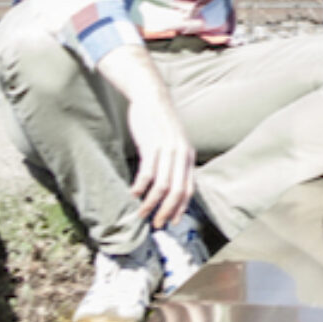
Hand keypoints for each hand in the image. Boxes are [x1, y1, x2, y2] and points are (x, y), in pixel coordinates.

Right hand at [126, 90, 197, 229]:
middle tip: (156, 225)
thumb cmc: (159, 122)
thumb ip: (173, 161)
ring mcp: (168, 149)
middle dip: (168, 211)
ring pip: (163, 185)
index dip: (181, 207)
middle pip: (178, 191)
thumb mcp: (173, 142)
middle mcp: (182, 154)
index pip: (190, 188)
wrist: (151, 96)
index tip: (172, 222)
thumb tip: (168, 185)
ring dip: (151, 204)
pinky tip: (132, 194)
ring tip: (140, 214)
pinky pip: (147, 172)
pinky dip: (140, 187)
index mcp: (189, 155)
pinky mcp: (152, 145)